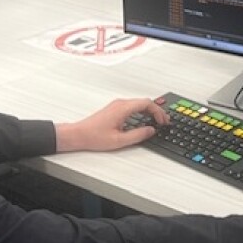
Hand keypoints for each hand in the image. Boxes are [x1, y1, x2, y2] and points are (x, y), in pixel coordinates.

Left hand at [55, 98, 169, 152]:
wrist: (78, 134)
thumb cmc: (94, 136)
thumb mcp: (119, 140)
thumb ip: (138, 135)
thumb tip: (151, 130)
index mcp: (123, 108)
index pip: (147, 103)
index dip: (158, 112)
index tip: (163, 121)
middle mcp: (120, 104)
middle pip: (144, 102)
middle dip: (156, 111)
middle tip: (164, 121)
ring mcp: (117, 105)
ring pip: (139, 104)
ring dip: (149, 111)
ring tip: (156, 121)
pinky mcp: (114, 109)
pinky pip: (133, 107)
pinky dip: (142, 112)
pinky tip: (144, 121)